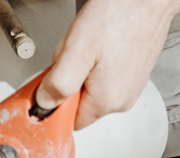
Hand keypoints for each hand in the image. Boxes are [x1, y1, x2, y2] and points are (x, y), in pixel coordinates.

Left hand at [36, 0, 179, 129]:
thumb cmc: (119, 15)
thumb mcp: (76, 51)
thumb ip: (57, 84)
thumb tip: (45, 104)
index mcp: (107, 101)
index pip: (69, 121)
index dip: (55, 103)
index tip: (52, 82)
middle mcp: (123, 99)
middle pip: (80, 104)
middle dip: (69, 82)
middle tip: (74, 56)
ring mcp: (131, 87)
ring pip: (91, 88)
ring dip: (82, 70)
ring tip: (90, 47)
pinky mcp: (134, 74)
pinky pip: (105, 76)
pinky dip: (96, 62)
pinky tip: (100, 44)